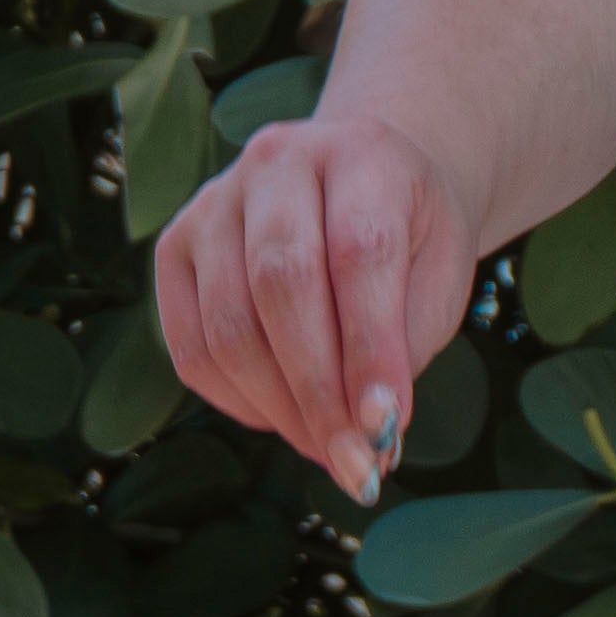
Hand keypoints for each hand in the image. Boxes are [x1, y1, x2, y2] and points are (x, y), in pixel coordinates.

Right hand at [152, 109, 481, 507]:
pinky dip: (235, 401)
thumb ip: (405, 345)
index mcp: (361, 153)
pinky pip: (190, 347)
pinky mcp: (177, 248)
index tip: (385, 428)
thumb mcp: (438, 275)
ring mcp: (216, 201)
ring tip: (326, 448)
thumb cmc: (408, 235)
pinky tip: (281, 417)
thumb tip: (367, 435)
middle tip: (354, 463)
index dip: (369, 349)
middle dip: (319, 393)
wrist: (363, 179)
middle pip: (281, 286)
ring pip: (229, 325)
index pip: (358, 252)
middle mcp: (278, 161)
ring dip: (279, 409)